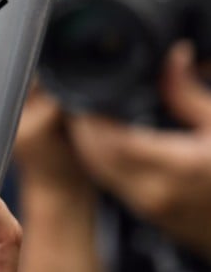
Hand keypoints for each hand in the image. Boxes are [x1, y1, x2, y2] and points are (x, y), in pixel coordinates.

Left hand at [67, 41, 210, 259]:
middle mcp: (156, 192)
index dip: (89, 115)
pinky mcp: (151, 216)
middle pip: (95, 154)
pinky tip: (106, 138)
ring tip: (89, 112)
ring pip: (98, 171)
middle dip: (82, 125)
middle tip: (81, 96)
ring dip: (87, 142)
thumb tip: (174, 55)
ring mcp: (152, 208)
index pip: (109, 139)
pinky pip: (111, 183)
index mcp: (177, 167)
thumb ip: (189, 93)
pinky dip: (100, 159)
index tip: (85, 91)